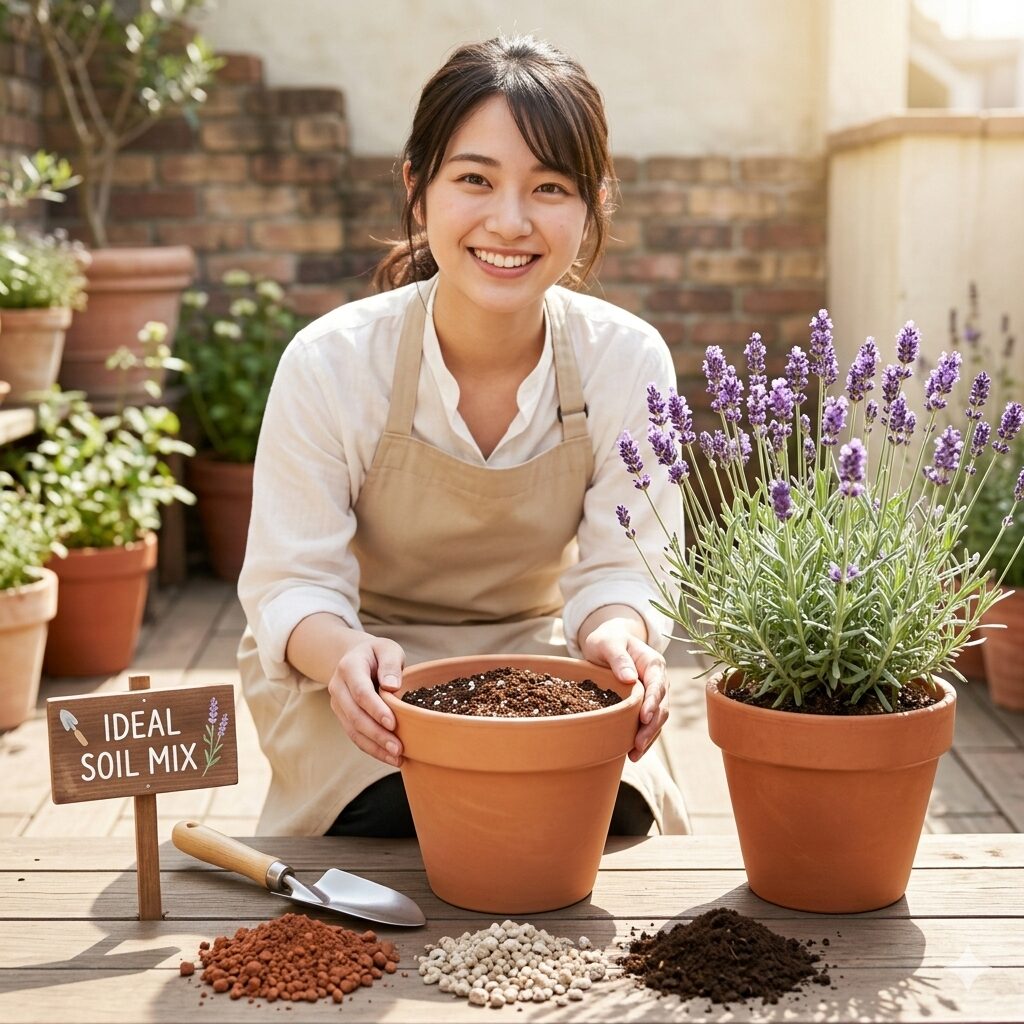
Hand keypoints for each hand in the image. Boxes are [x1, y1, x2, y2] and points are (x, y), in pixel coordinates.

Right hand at [327, 635, 405, 767]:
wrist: (356, 657)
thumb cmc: (377, 654)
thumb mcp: (387, 649)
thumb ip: (390, 664)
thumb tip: (392, 686)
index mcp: (349, 667)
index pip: (361, 692)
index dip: (376, 709)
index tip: (393, 723)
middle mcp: (338, 687)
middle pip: (355, 715)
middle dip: (377, 734)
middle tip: (399, 748)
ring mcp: (338, 704)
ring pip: (353, 730)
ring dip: (375, 747)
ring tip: (397, 758)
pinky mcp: (343, 717)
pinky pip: (355, 736)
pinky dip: (372, 749)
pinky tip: (390, 757)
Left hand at [580, 619, 668, 761]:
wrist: (609, 641)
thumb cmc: (608, 639)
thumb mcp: (608, 643)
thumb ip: (618, 657)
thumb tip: (630, 678)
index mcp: (653, 664)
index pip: (657, 685)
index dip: (652, 703)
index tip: (644, 717)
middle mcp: (658, 680)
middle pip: (661, 707)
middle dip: (651, 727)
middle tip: (637, 745)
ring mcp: (653, 694)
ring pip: (657, 719)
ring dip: (648, 737)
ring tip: (634, 754)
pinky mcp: (644, 704)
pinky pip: (648, 723)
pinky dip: (643, 738)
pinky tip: (632, 753)